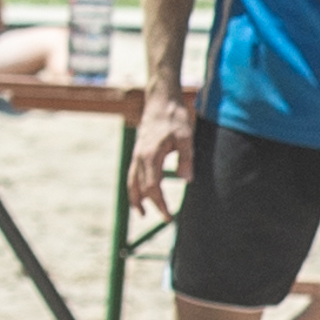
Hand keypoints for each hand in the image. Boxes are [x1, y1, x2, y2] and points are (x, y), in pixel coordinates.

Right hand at [128, 88, 195, 217]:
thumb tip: (187, 180)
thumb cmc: (175, 118)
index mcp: (151, 156)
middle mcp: (140, 157)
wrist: (161, 100)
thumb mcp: (186, 138)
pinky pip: (132, 173)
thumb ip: (186, 159)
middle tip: (166, 219)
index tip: (169, 216)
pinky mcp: (138, 151)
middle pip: (142, 187)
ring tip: (141, 213)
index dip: (160, 204)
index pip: (153, 187)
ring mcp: (137, 154)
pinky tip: (139, 194)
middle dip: (152, 204)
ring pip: (132, 181)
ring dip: (135, 198)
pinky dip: (133, 186)